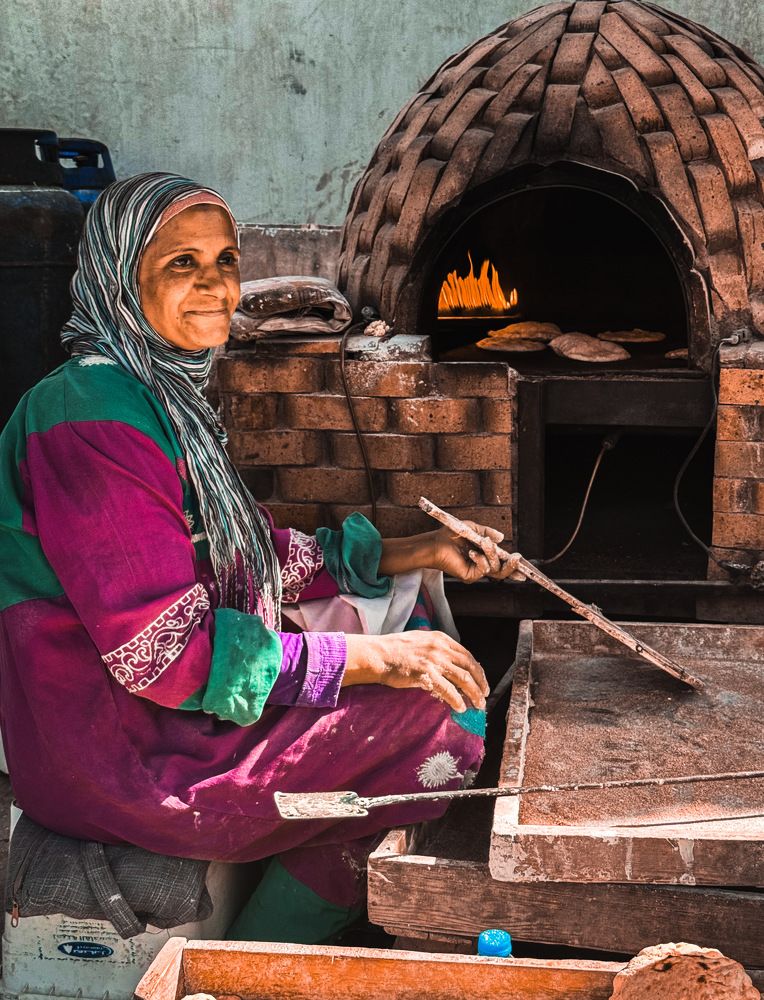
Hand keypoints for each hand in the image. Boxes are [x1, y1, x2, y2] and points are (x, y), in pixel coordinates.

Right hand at [342, 631, 488, 712]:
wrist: (378, 654)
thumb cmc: (395, 650)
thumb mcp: (421, 641)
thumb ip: (436, 649)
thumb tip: (449, 665)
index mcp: (441, 639)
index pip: (467, 655)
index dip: (477, 670)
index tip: (481, 681)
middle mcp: (441, 648)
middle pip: (469, 667)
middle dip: (480, 683)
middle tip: (484, 696)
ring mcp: (434, 660)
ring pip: (463, 679)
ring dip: (473, 694)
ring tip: (478, 705)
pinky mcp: (426, 674)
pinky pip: (448, 690)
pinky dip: (457, 700)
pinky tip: (460, 707)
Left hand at [431, 521, 525, 583]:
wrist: (436, 542)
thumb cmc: (451, 534)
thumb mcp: (473, 529)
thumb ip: (488, 532)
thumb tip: (502, 538)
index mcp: (484, 556)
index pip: (503, 564)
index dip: (515, 566)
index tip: (525, 566)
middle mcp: (481, 566)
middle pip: (503, 571)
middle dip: (512, 566)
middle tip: (517, 557)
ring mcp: (476, 572)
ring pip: (495, 569)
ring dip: (492, 554)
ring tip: (485, 543)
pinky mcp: (469, 575)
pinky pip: (484, 570)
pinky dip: (481, 560)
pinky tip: (472, 553)